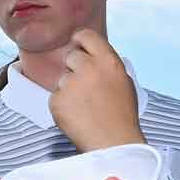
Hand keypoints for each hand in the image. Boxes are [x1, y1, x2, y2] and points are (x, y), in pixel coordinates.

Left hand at [50, 29, 145, 150]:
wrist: (114, 144)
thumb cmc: (122, 117)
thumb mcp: (124, 83)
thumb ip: (107, 66)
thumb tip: (93, 55)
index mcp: (108, 61)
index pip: (86, 35)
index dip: (79, 40)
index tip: (77, 45)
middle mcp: (89, 68)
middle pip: (71, 56)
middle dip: (75, 69)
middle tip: (85, 89)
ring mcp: (71, 84)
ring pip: (62, 79)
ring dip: (69, 90)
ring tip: (85, 108)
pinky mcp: (57, 100)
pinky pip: (55, 97)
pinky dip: (62, 107)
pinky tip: (77, 117)